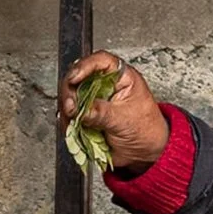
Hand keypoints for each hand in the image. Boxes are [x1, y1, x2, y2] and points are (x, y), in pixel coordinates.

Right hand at [60, 52, 171, 175]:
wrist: (145, 152)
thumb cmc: (146, 130)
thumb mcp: (123, 119)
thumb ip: (99, 112)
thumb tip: (76, 108)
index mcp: (121, 77)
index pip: (101, 61)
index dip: (85, 66)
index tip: (74, 79)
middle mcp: (105, 85)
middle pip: (78, 77)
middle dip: (70, 92)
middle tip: (70, 106)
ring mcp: (94, 99)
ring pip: (71, 96)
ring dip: (67, 110)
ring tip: (72, 122)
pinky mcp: (86, 115)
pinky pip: (70, 115)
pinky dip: (68, 122)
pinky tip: (71, 128)